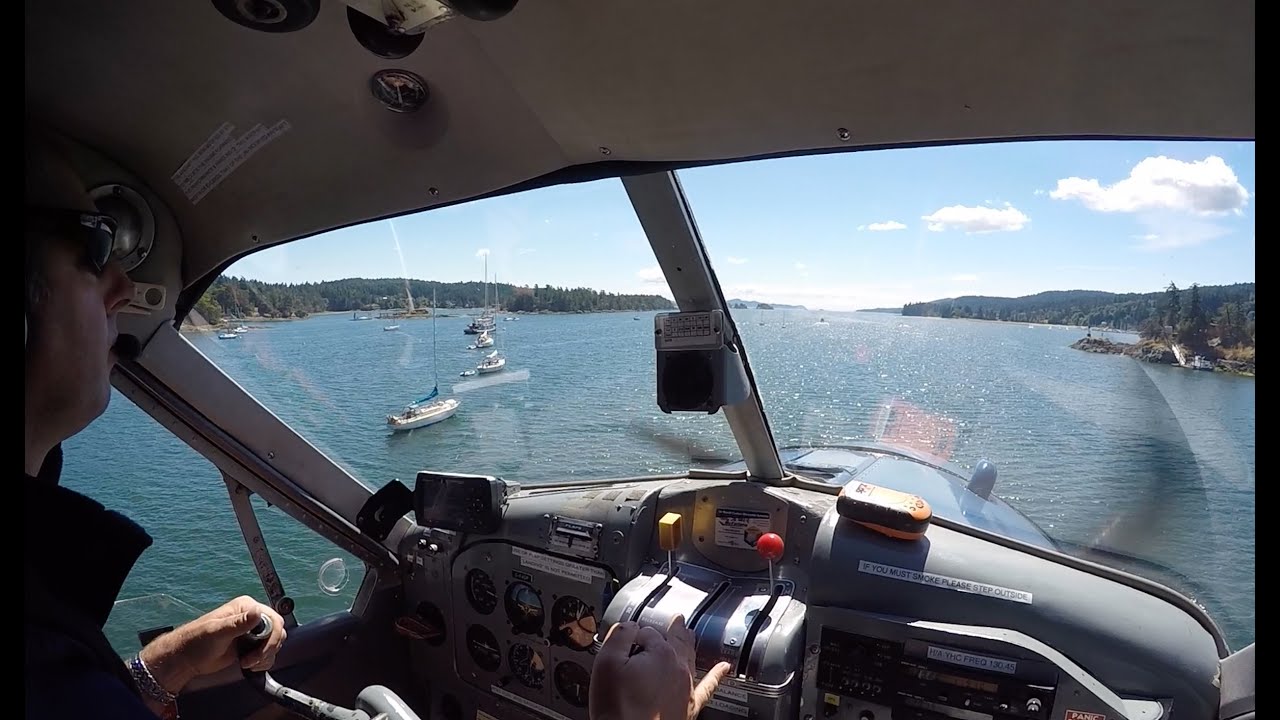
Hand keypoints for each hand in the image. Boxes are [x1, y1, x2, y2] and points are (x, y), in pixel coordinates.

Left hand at [138, 595, 286, 693]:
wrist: (187, 659)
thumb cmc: (197, 641)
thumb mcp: (217, 631)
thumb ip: (238, 623)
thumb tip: (258, 612)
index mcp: (246, 608)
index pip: (273, 619)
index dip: (272, 637)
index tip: (261, 652)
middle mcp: (253, 618)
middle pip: (277, 632)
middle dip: (268, 648)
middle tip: (252, 660)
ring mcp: (253, 632)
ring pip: (275, 643)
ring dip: (265, 657)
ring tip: (247, 664)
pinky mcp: (251, 646)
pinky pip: (268, 653)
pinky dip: (263, 662)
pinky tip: (249, 666)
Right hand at [589, 615, 731, 719]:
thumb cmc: (618, 710)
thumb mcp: (607, 664)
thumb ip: (619, 637)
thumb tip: (629, 626)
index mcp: (659, 653)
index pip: (647, 632)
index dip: (634, 635)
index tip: (625, 642)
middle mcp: (678, 668)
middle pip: (675, 641)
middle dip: (673, 629)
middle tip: (676, 619)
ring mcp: (687, 687)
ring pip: (690, 657)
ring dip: (688, 644)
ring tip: (689, 633)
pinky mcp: (690, 707)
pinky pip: (708, 686)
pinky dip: (716, 675)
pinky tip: (724, 668)